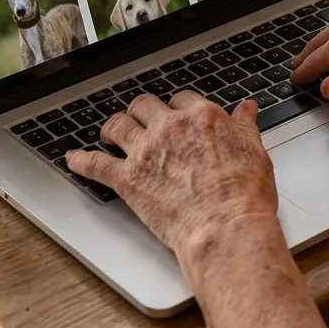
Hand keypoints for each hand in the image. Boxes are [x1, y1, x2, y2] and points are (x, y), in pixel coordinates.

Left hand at [66, 92, 276, 256]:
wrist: (224, 227)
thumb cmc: (243, 196)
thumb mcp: (255, 152)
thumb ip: (245, 127)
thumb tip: (246, 110)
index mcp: (202, 117)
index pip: (182, 100)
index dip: (177, 107)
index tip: (176, 114)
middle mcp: (170, 128)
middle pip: (145, 105)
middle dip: (141, 111)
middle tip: (140, 119)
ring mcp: (146, 152)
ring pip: (118, 126)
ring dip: (111, 127)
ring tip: (109, 132)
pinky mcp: (128, 180)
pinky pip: (96, 164)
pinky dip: (81, 160)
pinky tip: (73, 158)